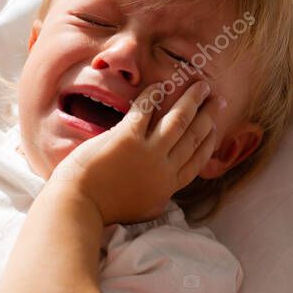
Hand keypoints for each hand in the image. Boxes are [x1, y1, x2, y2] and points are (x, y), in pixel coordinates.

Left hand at [49, 80, 225, 224]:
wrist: (76, 204)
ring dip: (191, 100)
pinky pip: (146, 110)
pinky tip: (160, 84)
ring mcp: (146, 153)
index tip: (214, 125)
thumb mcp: (142, 207)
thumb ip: (158, 195)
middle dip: (207, 114)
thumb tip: (167, 188)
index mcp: (167, 186)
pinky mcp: (126, 138)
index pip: (198, 159)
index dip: (210, 139)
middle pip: (193, 136)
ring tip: (200, 85)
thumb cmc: (103, 207)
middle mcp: (163, 168)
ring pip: (178, 120)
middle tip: (215, 98)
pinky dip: (154, 95)